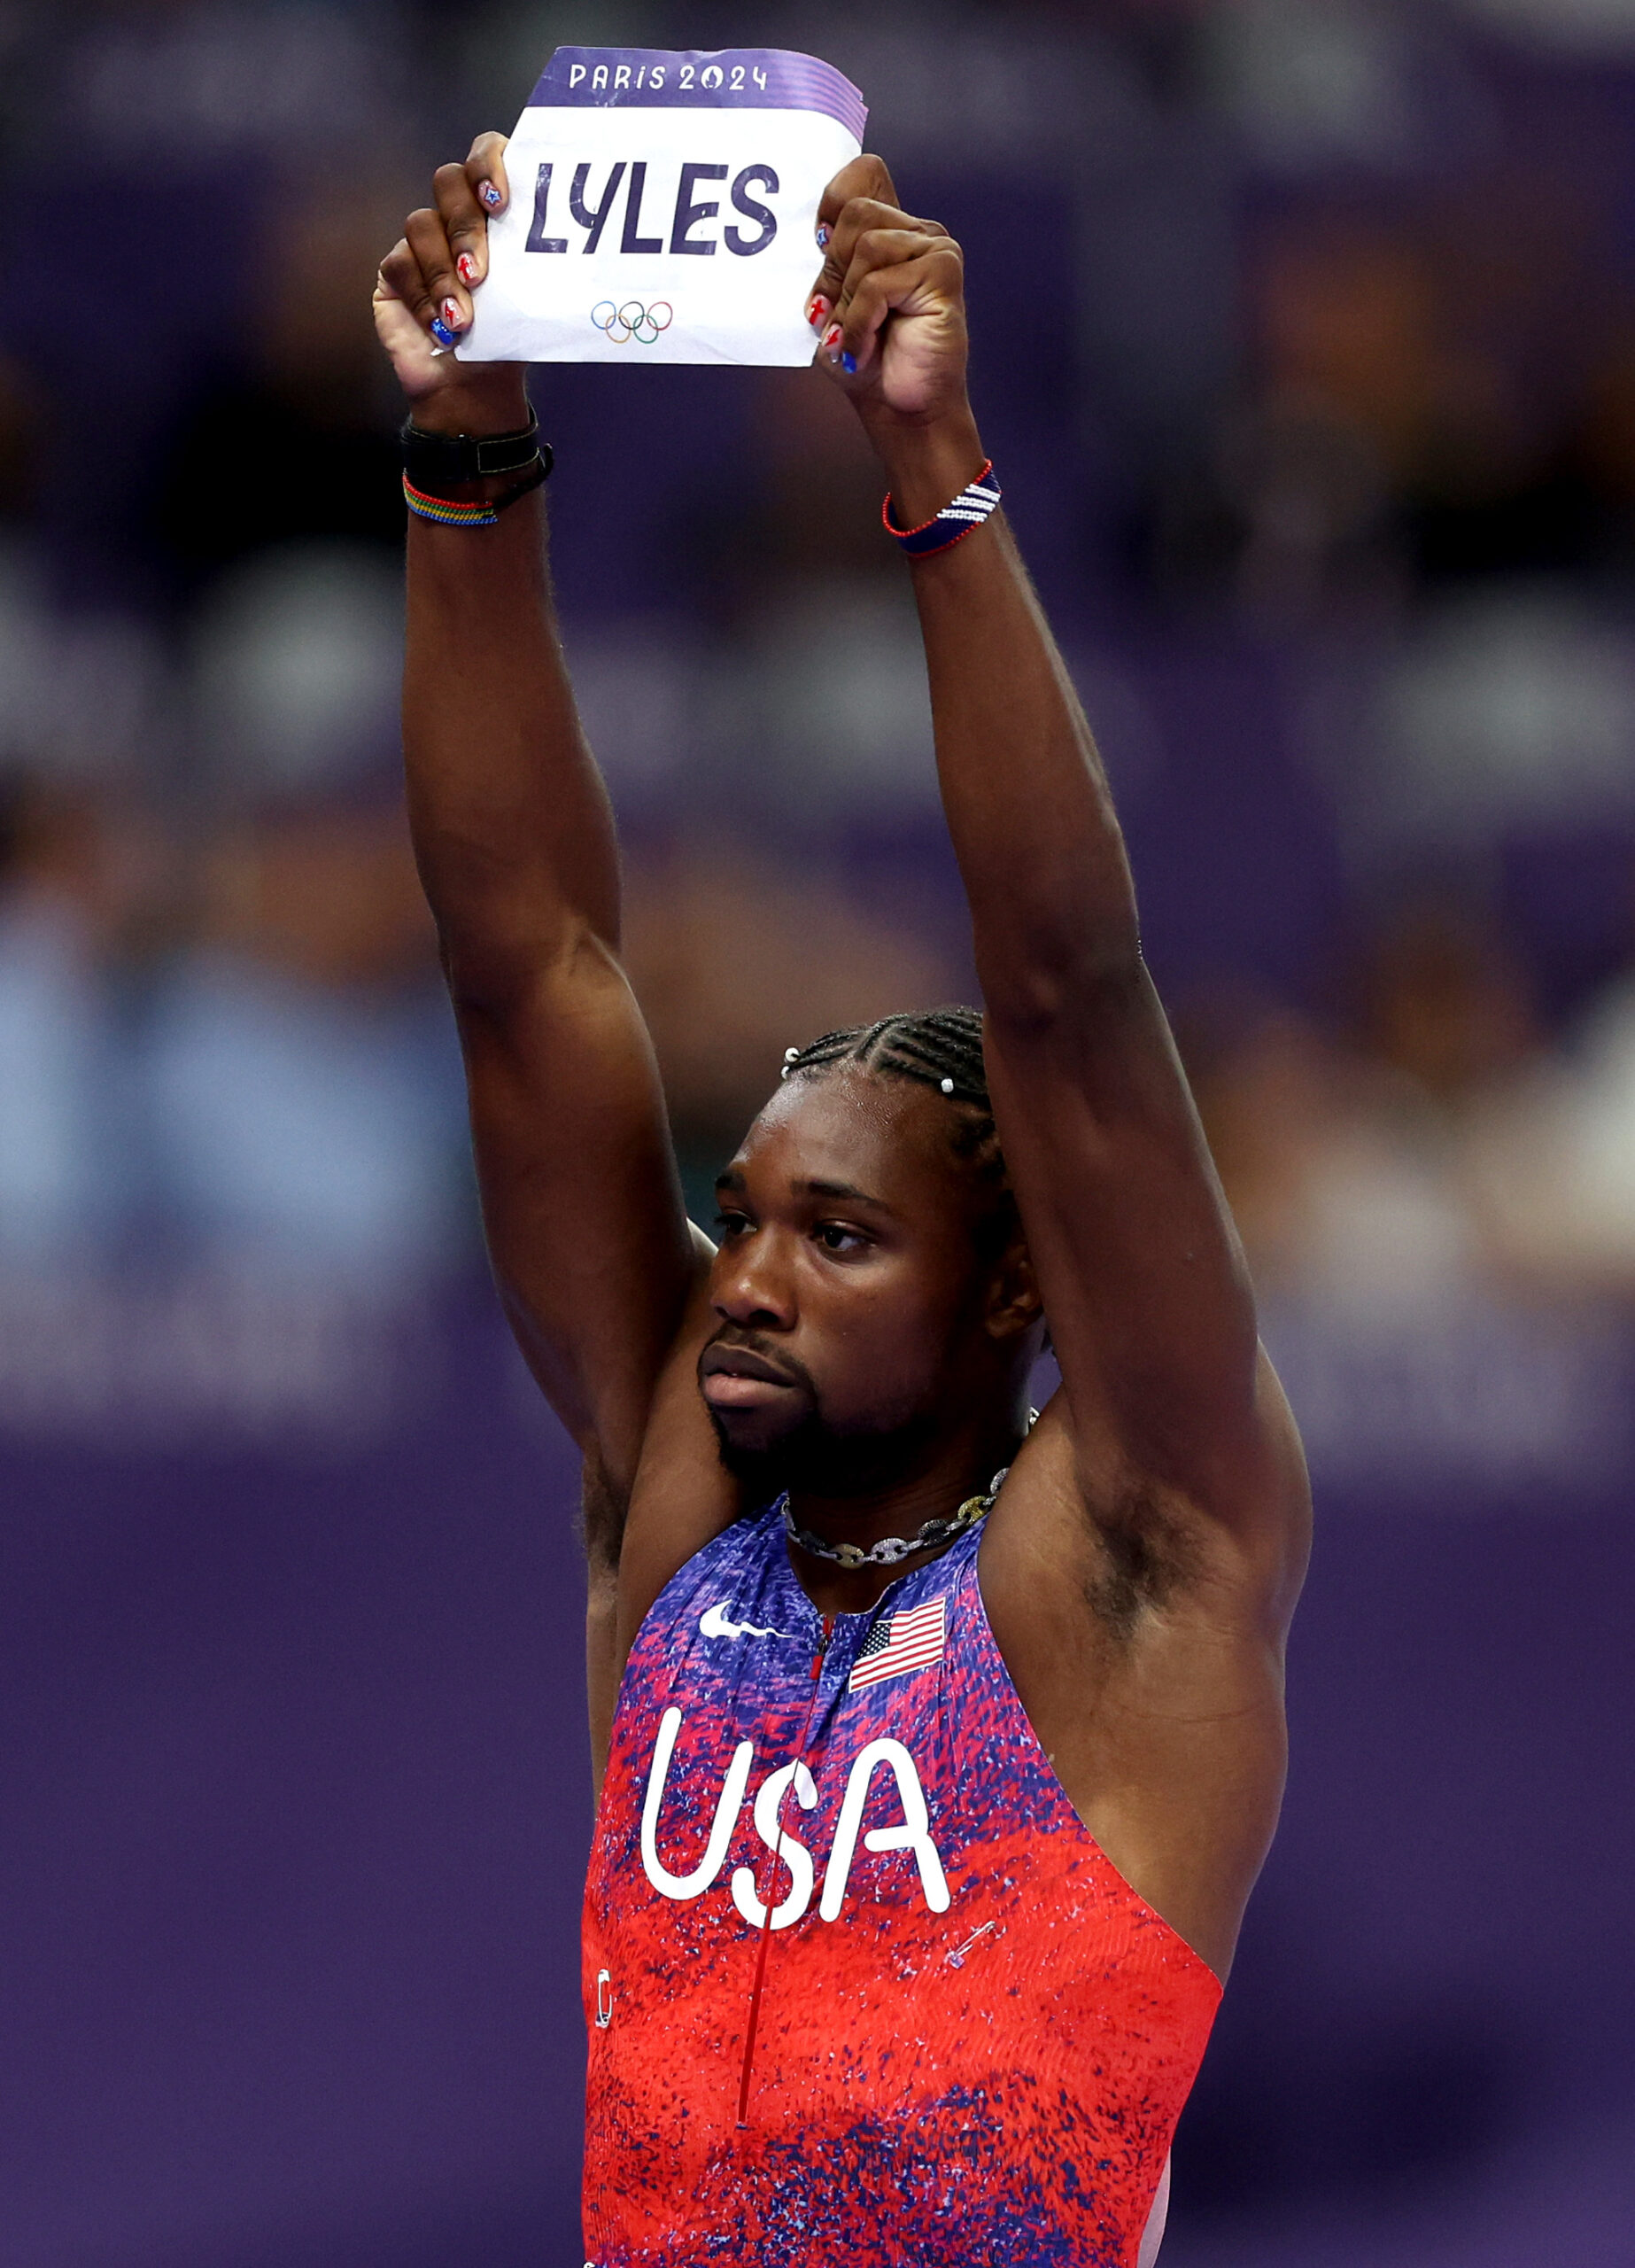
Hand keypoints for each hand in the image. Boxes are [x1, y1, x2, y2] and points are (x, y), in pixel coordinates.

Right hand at [374, 132, 528, 432]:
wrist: (474, 393)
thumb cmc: (506, 344)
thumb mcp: (529, 303)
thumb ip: (534, 266)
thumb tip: (567, 247)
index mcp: (495, 212)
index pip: (487, 156)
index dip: (489, 164)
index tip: (501, 201)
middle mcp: (456, 217)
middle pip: (449, 181)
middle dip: (466, 227)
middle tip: (479, 273)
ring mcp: (422, 241)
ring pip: (421, 223)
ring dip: (443, 273)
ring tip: (463, 319)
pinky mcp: (394, 271)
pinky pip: (400, 265)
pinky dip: (424, 299)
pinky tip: (443, 330)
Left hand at [808, 157, 969, 429]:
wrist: (900, 409)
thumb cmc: (869, 361)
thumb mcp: (831, 306)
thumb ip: (826, 265)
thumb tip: (818, 238)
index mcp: (887, 232)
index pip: (864, 174)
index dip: (833, 197)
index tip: (818, 241)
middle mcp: (913, 233)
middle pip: (855, 213)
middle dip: (832, 270)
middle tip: (831, 314)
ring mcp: (934, 248)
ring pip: (866, 246)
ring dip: (848, 304)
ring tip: (854, 338)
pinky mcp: (944, 272)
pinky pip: (880, 282)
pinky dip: (860, 322)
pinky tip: (863, 347)